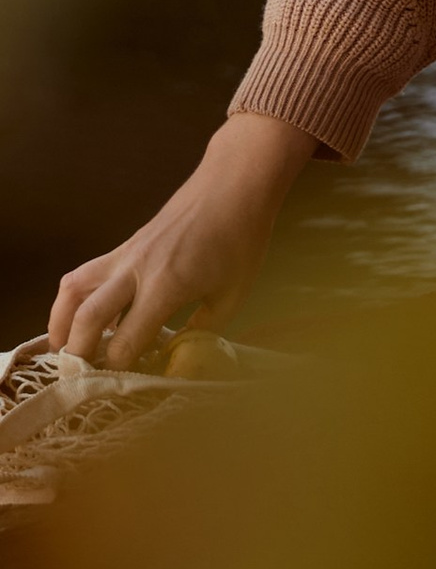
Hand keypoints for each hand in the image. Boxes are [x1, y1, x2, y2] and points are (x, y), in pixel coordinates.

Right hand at [48, 113, 316, 370]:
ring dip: (61, 324)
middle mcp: (136, 270)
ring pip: (72, 291)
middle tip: (84, 378)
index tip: (127, 386)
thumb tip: (177, 359)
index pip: (125, 343)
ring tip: (64, 350)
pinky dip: (72, 299)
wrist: (234, 183)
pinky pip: (83, 274)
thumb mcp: (234, 293)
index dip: (121, 371)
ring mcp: (125, 254)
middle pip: (87, 320)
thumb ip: (203, 331)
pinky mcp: (123, 245)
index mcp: (166, 286)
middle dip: (79, 356)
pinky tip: (81, 317)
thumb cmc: (242, 238)